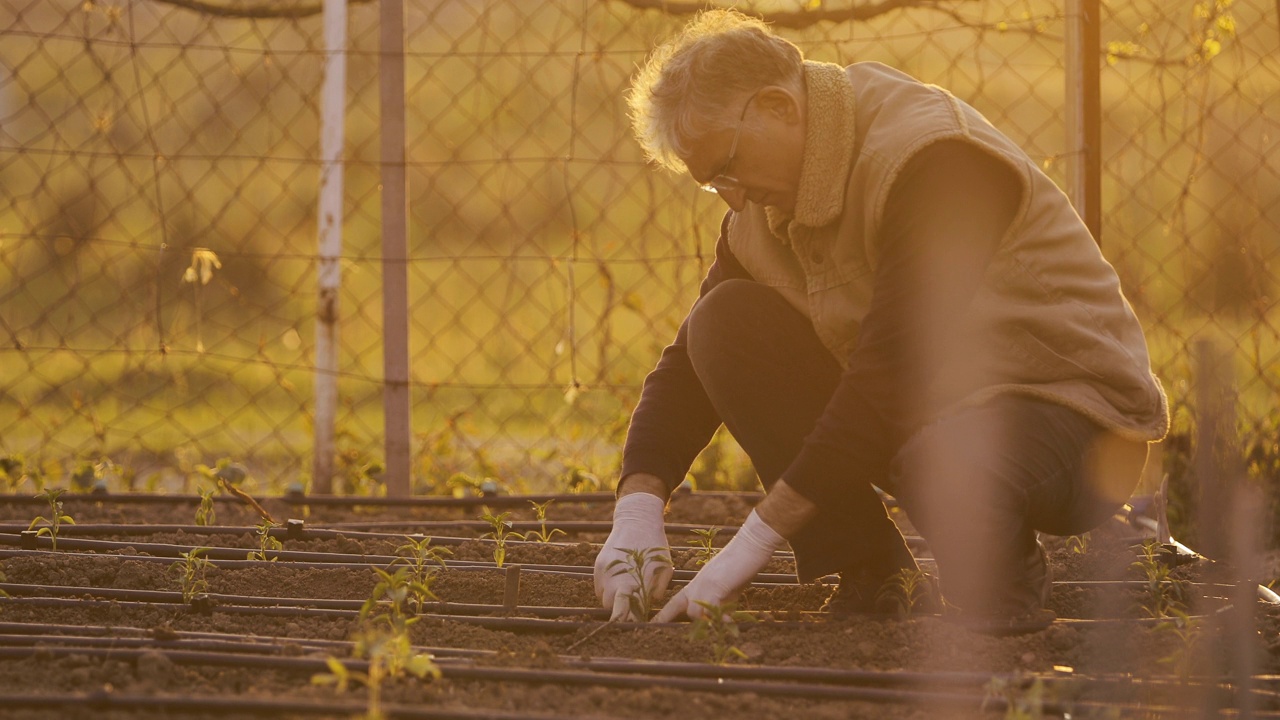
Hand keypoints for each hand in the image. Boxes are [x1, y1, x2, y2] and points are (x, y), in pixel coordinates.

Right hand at [594, 491, 672, 620]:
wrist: (637, 520)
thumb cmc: (655, 546)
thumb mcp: (665, 568)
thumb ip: (659, 589)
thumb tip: (651, 604)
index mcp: (633, 581)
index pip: (625, 612)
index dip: (628, 623)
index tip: (634, 628)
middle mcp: (615, 579)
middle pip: (611, 609)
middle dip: (621, 613)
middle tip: (633, 610)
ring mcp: (604, 572)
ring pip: (603, 599)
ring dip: (613, 601)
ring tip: (627, 592)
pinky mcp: (598, 565)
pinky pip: (598, 587)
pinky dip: (607, 590)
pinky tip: (620, 581)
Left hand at [653, 509, 785, 621]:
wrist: (749, 547)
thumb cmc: (740, 566)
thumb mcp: (726, 589)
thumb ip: (718, 603)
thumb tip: (718, 620)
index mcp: (696, 584)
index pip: (675, 602)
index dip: (665, 615)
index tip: (653, 625)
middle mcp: (696, 584)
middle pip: (681, 608)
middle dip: (683, 622)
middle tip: (680, 634)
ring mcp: (704, 585)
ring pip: (695, 612)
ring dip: (708, 621)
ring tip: (724, 622)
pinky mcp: (715, 586)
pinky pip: (709, 609)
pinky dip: (718, 617)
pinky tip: (729, 620)